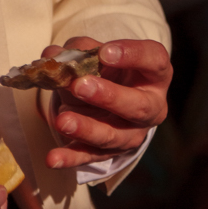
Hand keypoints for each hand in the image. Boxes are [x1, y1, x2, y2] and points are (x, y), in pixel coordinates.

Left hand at [44, 37, 171, 170]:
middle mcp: (150, 107)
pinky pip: (90, 156)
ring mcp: (131, 133)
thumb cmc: (107, 71)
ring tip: (63, 120)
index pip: (154, 61)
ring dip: (86, 128)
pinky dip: (70, 158)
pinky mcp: (109, 152)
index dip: (132, 55)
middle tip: (80, 85)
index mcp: (154, 75)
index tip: (105, 52)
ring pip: (112, 135)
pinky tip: (52, 159)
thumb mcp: (97, 55)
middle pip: (137, 106)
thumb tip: (53, 54)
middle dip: (109, 97)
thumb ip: (79, 50)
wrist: (105, 102)